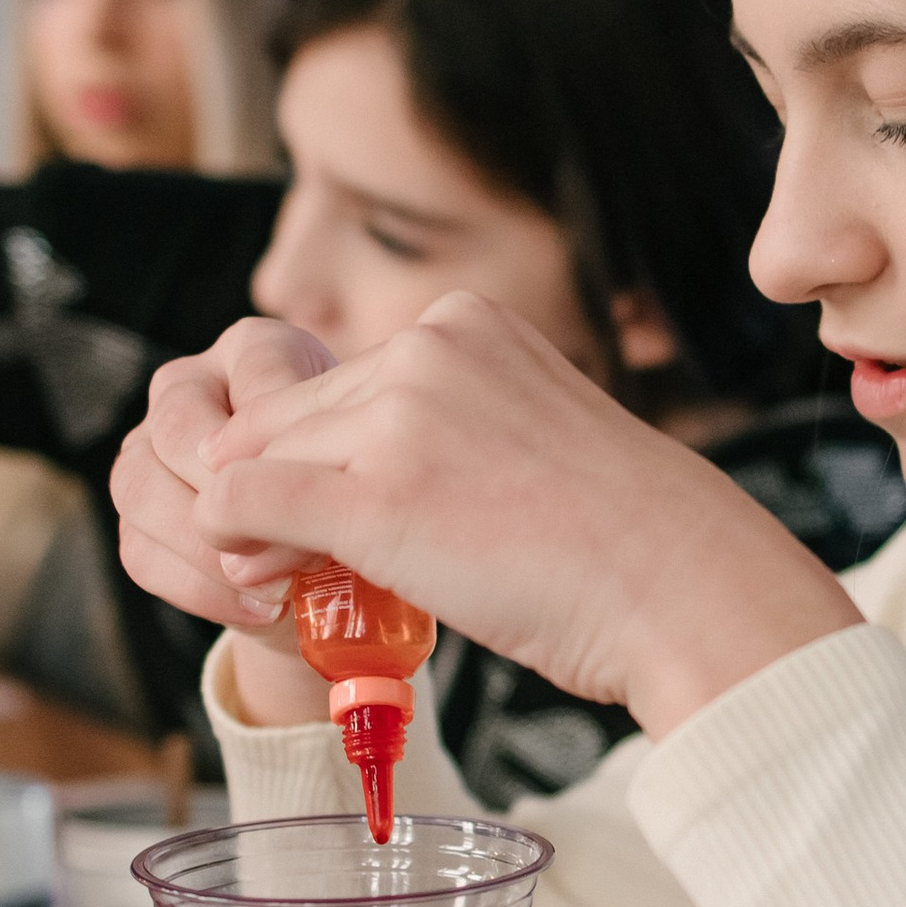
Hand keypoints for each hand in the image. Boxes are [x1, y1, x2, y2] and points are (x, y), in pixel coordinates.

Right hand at [112, 316, 334, 637]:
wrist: (334, 557)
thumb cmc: (361, 490)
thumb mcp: (370, 461)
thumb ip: (345, 452)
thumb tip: (318, 492)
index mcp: (254, 351)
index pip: (258, 380)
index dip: (289, 444)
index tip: (332, 496)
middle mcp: (190, 385)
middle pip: (178, 426)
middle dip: (236, 494)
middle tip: (295, 543)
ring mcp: (147, 448)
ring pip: (142, 487)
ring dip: (211, 548)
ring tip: (279, 587)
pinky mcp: (135, 517)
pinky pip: (141, 552)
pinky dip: (201, 589)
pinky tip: (259, 610)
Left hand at [191, 292, 858, 735]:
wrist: (676, 584)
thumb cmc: (622, 533)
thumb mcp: (531, 429)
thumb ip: (451, 421)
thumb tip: (372, 461)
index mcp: (465, 322)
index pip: (339, 380)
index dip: (317, 450)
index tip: (327, 511)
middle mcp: (425, 349)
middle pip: (289, 415)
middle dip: (277, 483)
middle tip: (284, 553)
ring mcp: (397, 418)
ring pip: (258, 457)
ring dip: (252, 519)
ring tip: (273, 572)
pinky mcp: (371, 496)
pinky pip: (245, 502)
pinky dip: (229, 539)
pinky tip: (252, 578)